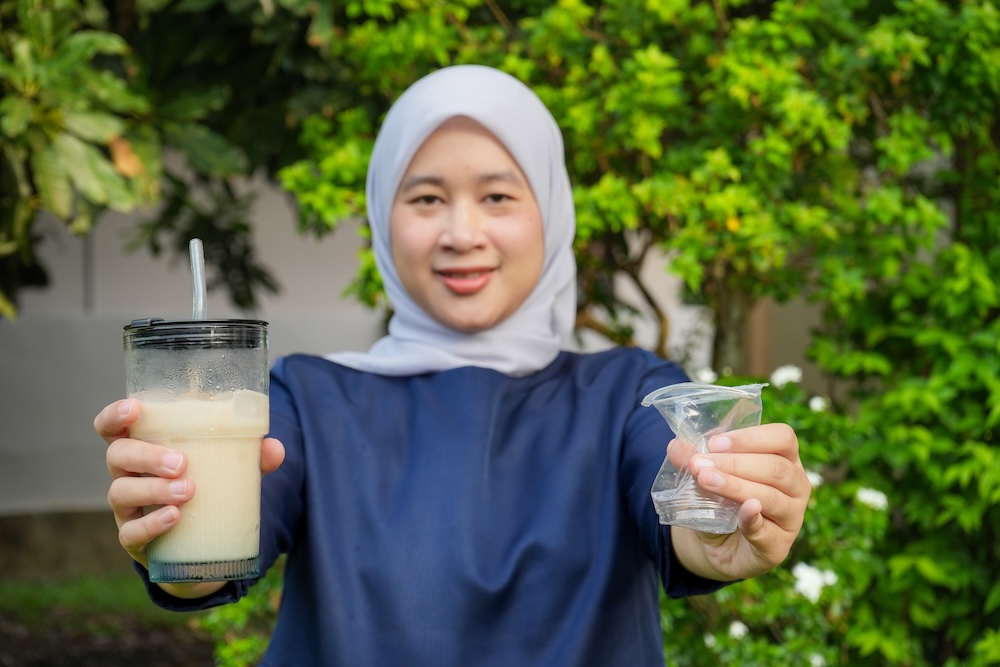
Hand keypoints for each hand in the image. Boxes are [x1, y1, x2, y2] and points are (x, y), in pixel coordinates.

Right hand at [94, 398, 284, 569]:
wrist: (200, 544)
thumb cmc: (206, 487)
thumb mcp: (228, 469)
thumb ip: (251, 457)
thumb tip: (274, 448)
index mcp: (144, 447)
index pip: (112, 428)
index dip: (114, 416)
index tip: (134, 410)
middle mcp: (127, 474)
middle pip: (118, 456)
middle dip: (146, 456)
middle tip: (181, 463)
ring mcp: (127, 508)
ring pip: (121, 492)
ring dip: (153, 489)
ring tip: (188, 491)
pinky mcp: (134, 538)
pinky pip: (131, 532)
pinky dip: (152, 524)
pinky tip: (174, 517)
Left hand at [671, 423, 810, 580]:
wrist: (718, 544)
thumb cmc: (721, 500)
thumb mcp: (706, 477)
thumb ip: (693, 460)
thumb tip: (676, 446)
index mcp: (785, 459)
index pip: (782, 438)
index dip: (750, 438)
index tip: (714, 443)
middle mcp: (796, 486)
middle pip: (776, 467)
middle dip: (734, 463)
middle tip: (700, 464)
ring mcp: (792, 517)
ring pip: (771, 497)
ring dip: (736, 486)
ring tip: (706, 481)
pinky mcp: (779, 546)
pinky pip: (767, 531)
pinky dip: (752, 519)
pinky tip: (742, 511)